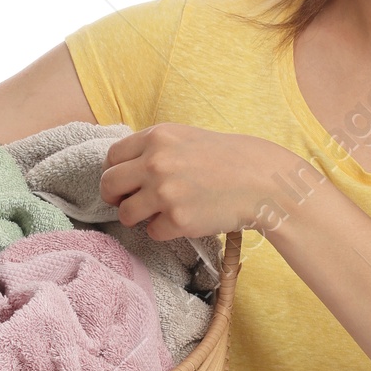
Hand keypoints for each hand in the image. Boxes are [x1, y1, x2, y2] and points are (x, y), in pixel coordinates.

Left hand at [99, 123, 299, 240]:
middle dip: (114, 197)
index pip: (112, 156)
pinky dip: (162, 231)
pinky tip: (181, 221)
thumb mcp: (188, 137)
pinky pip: (152, 232)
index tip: (123, 182)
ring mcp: (165, 192)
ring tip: (154, 215)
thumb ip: (157, 148)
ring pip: (125, 213)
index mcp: (157, 137)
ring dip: (135, 218)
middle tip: (127, 203)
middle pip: (109, 184)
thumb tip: (127, 168)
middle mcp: (156, 162)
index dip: (114, 172)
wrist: (262, 181)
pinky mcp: (177, 220)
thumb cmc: (230, 159)